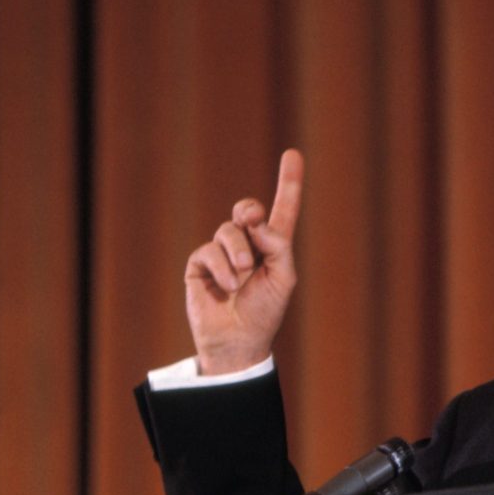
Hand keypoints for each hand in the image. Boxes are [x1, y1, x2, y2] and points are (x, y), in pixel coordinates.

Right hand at [184, 149, 303, 374]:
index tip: (294, 154)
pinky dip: (222, 268)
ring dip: (239, 253)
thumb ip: (277, 245)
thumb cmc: (265, 311)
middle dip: (250, 211)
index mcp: (273, 247)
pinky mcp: (200, 264)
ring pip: (228, 230)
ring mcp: (222, 253)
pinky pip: (209, 250)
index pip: (283, 210)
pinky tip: (227, 285)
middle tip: (253, 220)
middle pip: (247, 210)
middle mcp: (247, 245)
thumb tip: (255, 221)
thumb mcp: (283, 277)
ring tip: (242, 278)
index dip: (289, 183)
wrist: (238, 341)